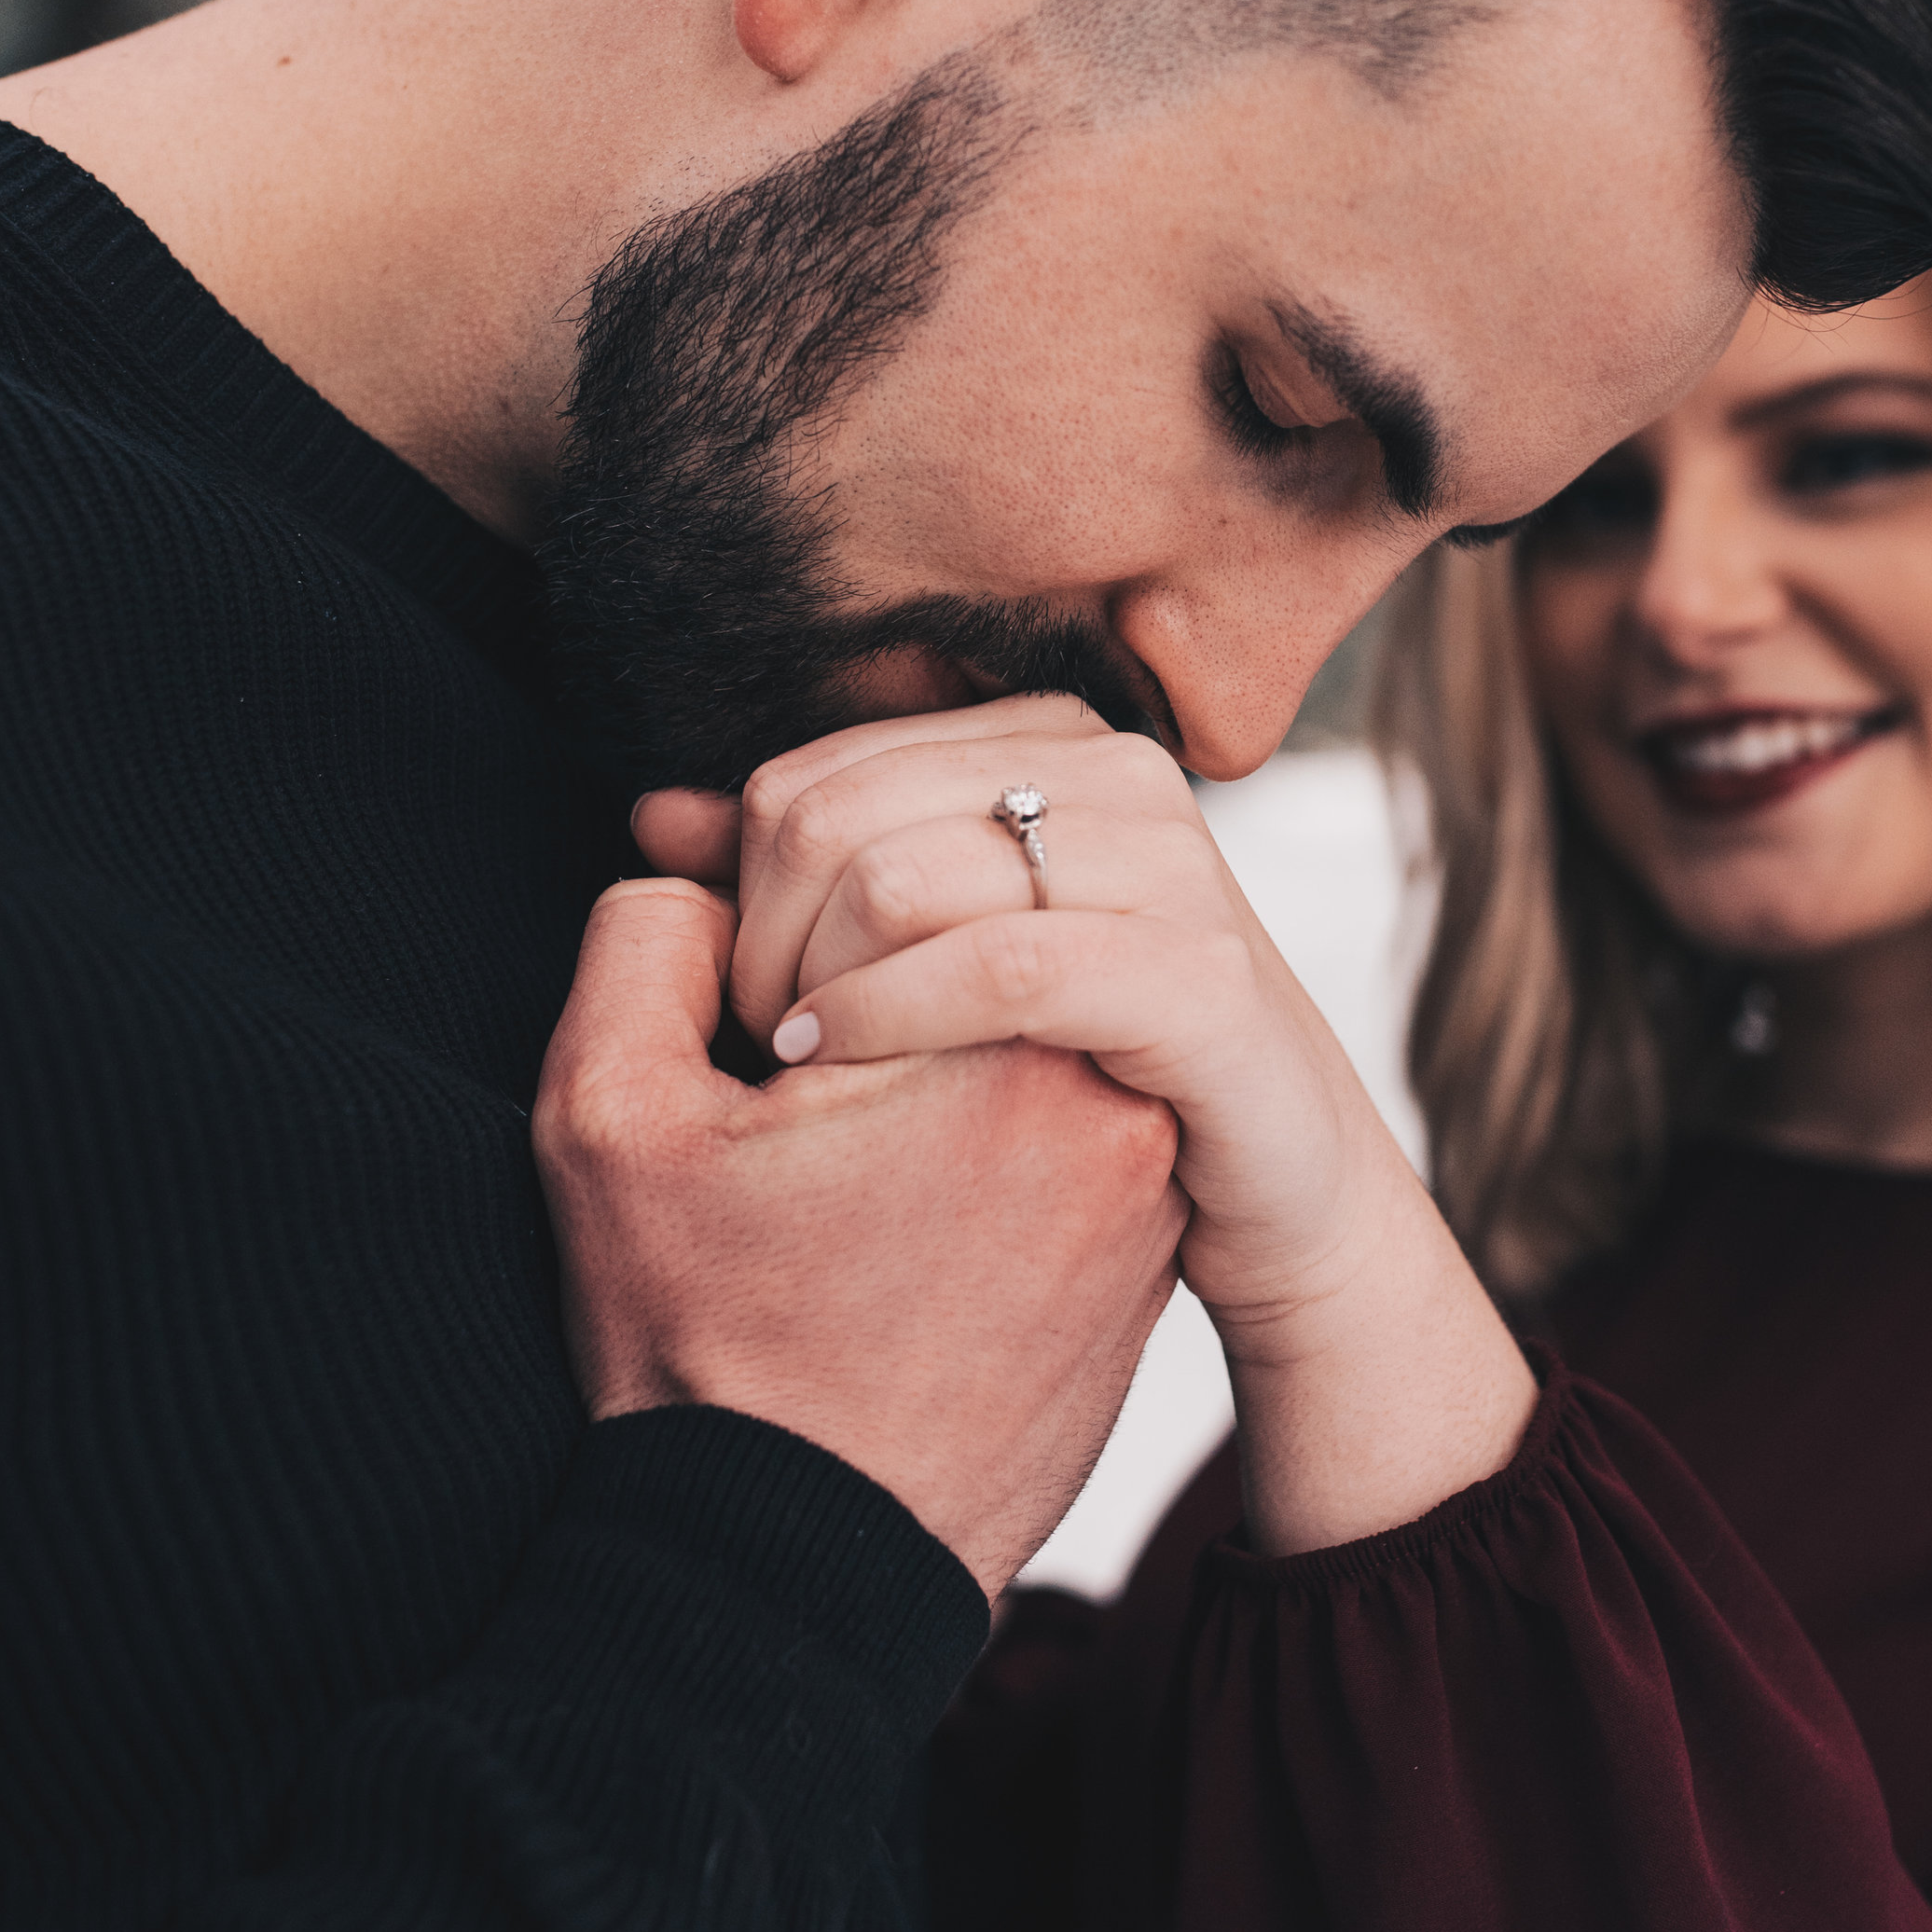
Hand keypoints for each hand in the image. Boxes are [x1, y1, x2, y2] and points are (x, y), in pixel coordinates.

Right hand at [534, 876, 1188, 1597]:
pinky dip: (975, 1116)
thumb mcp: (613, 1125)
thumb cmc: (708, 1361)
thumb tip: (702, 864)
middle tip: (785, 1100)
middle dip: (861, 968)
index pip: (892, 857)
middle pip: (973, 920)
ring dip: (921, 1031)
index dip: (786, 930)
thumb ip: (646, 942)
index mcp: (1009, 1040)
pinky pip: (1059, 1105)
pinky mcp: (1148, 1237)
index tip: (752, 1054)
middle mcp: (1116, 1093)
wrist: (802, 1571)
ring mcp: (1149, 1172)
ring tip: (837, 1155)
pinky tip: (895, 1204)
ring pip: (1018, 1009)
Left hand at [633, 706, 1537, 1554]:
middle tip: (770, 1047)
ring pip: (903, 876)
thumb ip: (804, 878)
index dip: (743, 894)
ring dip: (819, 984)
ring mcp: (1172, 867)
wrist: (1274, 1188)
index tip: (749, 998)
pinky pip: (999, 968)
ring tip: (803, 1067)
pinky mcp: (1200, 980)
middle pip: (836, 814)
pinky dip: (892, 1020)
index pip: (808, 776)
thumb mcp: (935, 956)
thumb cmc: (1086, 1068)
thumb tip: (656, 812)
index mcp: (1047, 743)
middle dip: (767, 940)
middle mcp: (1117, 775)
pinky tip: (841, 1069)